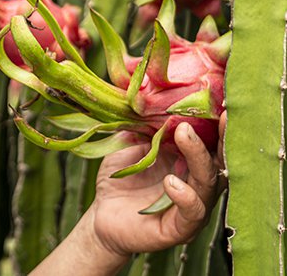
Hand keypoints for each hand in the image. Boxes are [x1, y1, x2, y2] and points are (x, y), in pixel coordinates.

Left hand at [88, 113, 226, 261]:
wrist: (103, 215)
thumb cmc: (121, 179)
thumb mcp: (128, 146)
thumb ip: (143, 126)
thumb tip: (151, 96)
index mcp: (189, 162)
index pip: (213, 142)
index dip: (220, 124)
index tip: (221, 101)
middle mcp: (198, 184)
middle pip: (220, 161)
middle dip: (222, 137)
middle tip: (219, 114)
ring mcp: (192, 207)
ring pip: (209, 184)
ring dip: (199, 158)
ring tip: (183, 135)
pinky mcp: (180, 228)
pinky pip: (192, 214)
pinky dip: (186, 197)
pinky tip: (171, 181)